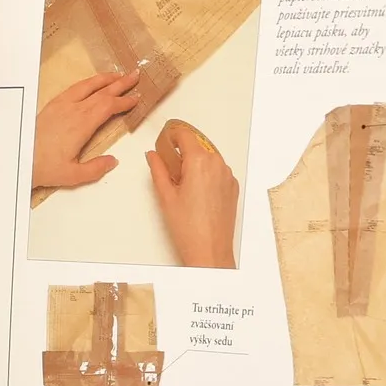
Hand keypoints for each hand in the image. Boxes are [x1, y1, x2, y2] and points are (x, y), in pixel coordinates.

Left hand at [32, 71, 141, 189]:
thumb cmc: (43, 167)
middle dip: (120, 84)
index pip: (109, 107)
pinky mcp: (51, 105)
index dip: (124, 102)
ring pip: (87, 86)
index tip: (137, 99)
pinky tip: (92, 84)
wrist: (18, 158)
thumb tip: (113, 161)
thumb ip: (95, 169)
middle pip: (101, 92)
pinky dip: (88, 82)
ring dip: (104, 79)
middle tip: (135, 76)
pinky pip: (74, 88)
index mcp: (82, 124)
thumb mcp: (72, 175)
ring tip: (118, 75)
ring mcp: (61, 105)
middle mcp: (73, 110)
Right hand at [147, 119, 238, 268]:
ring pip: (208, 158)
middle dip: (182, 151)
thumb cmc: (189, 228)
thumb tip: (153, 156)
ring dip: (195, 162)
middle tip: (168, 166)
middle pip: (198, 145)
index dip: (172, 135)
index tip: (164, 140)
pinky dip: (206, 174)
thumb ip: (158, 169)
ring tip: (181, 183)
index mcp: (199, 162)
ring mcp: (227, 176)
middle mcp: (217, 164)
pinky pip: (217, 171)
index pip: (185, 135)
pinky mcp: (232, 187)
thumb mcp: (165, 195)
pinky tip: (195, 192)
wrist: (210, 250)